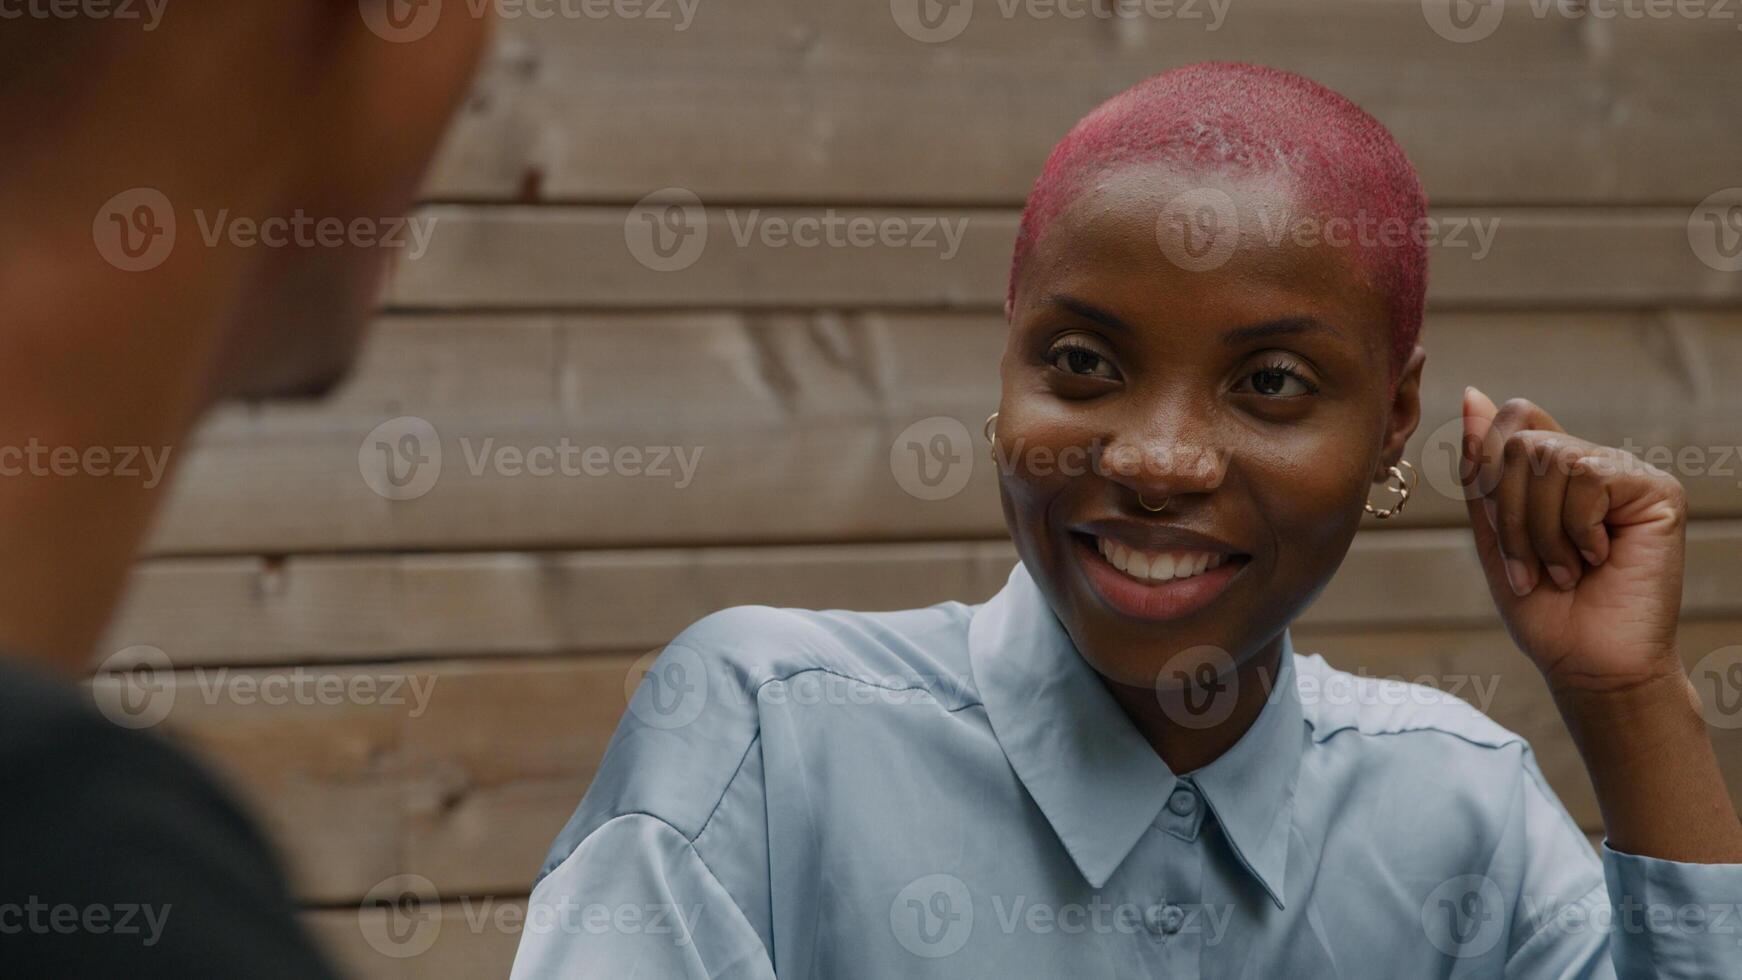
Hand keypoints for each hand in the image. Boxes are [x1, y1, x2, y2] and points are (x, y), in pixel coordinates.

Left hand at [1459, 386, 1687, 692]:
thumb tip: (1474, 395)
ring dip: (1540, 530)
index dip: (1488, 464)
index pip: (1512, 420)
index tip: (1494, 522)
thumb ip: (1483, 471)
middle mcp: (1592, 464)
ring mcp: (1626, 474)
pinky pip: (1587, 476)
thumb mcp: (1495, 536)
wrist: (1590, 664)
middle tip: (1533, 567)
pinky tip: (1598, 559)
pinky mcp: (1657, 490)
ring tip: (1564, 570)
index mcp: (1553, 473)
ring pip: (1551, 459)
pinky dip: (1575, 528)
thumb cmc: (1546, 610)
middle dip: (1509, 514)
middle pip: (1521, 441)